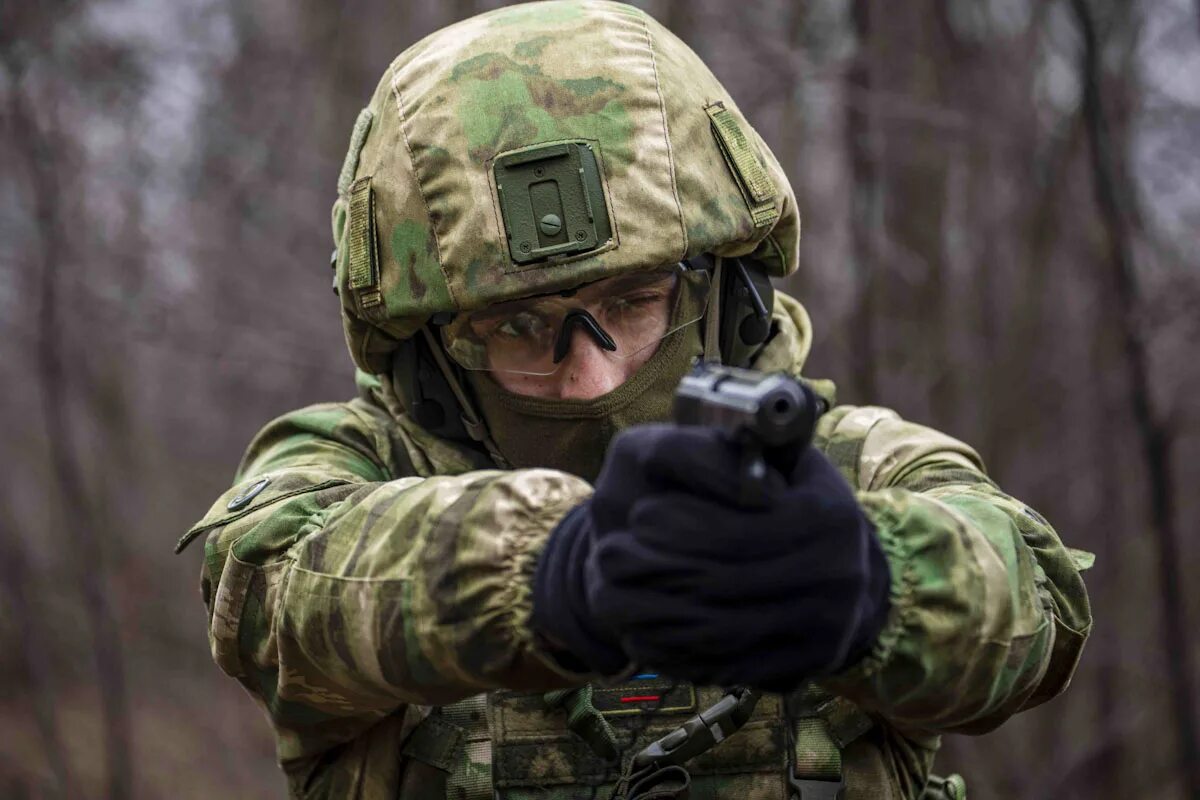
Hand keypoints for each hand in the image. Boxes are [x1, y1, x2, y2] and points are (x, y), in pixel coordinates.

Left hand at [585, 424, 889, 691]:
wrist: (851, 583)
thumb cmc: (803, 506)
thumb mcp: (789, 464)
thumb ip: (743, 451)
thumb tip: (693, 448)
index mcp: (827, 520)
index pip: (737, 528)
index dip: (681, 523)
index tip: (639, 513)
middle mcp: (831, 578)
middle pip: (719, 582)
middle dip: (654, 568)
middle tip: (608, 554)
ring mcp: (814, 633)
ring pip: (712, 633)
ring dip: (649, 614)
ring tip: (608, 592)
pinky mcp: (793, 672)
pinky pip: (719, 667)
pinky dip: (669, 652)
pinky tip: (635, 631)